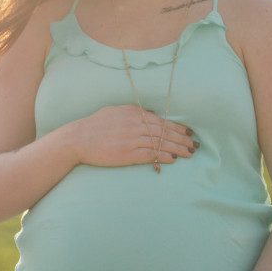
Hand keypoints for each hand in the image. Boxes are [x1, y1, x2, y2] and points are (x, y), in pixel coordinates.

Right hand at [71, 105, 197, 167]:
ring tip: (189, 153)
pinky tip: (172, 159)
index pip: (161, 121)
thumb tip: (148, 114)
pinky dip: (163, 156)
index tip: (187, 133)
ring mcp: (132, 139)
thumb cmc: (94, 125)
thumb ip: (132, 112)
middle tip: (193, 144)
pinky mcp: (128, 153)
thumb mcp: (115, 111)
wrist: (78, 139)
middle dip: (181, 139)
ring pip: (161, 143)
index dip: (176, 128)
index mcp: (134, 112)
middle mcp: (136, 124)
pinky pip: (150, 154)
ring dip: (177, 148)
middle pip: (165, 132)